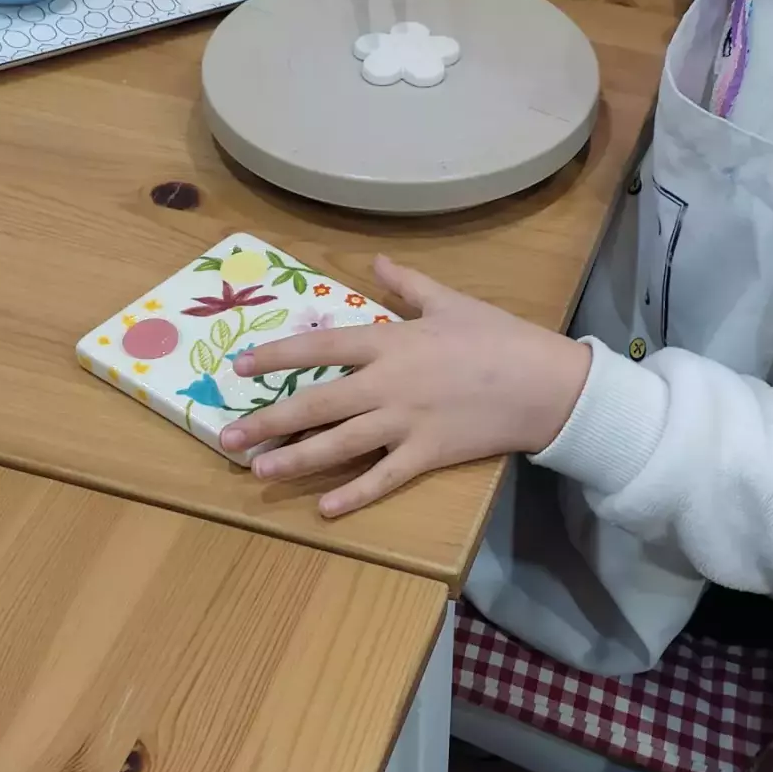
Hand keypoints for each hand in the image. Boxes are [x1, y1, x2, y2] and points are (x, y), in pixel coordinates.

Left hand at [219, 257, 591, 515]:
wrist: (544, 383)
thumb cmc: (498, 337)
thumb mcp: (450, 301)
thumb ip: (407, 285)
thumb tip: (377, 261)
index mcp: (390, 341)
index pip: (321, 347)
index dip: (277, 356)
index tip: (241, 365)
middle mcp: (387, 384)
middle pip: (316, 403)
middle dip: (268, 419)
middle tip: (228, 435)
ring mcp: (405, 423)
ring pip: (338, 444)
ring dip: (295, 459)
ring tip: (258, 471)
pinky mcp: (426, 455)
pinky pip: (383, 479)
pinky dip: (354, 495)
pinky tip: (325, 510)